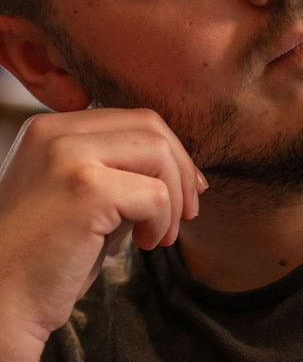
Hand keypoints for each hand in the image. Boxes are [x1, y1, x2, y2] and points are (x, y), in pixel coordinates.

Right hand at [0, 108, 206, 360]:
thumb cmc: (41, 259)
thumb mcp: (77, 196)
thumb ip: (116, 171)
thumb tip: (178, 168)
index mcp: (50, 129)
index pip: (131, 119)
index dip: (169, 152)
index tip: (184, 188)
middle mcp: (56, 132)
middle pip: (149, 126)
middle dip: (181, 168)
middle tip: (187, 212)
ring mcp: (69, 156)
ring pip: (158, 153)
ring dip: (174, 198)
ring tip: (161, 234)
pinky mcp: (85, 189)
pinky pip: (154, 194)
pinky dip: (163, 221)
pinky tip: (146, 243)